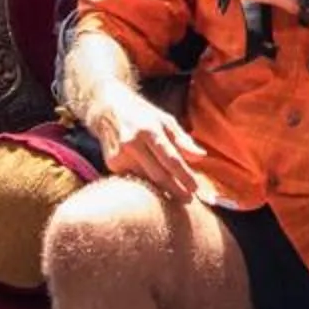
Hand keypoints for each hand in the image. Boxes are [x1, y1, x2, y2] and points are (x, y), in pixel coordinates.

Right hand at [92, 83, 215, 204]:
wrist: (107, 109)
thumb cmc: (143, 115)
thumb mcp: (165, 121)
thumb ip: (183, 140)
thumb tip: (201, 157)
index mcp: (150, 130)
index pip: (171, 159)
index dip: (184, 176)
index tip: (196, 188)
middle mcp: (133, 143)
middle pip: (158, 175)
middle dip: (176, 190)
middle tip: (189, 200)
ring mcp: (120, 154)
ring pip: (146, 180)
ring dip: (163, 189)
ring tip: (177, 195)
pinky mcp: (112, 164)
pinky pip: (135, 178)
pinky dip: (147, 183)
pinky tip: (156, 186)